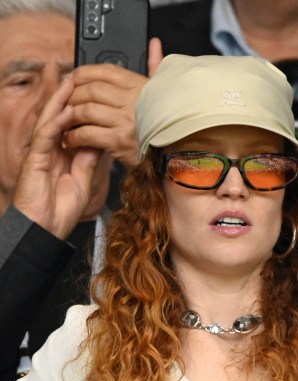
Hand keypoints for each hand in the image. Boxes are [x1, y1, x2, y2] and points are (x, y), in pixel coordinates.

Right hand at [13, 75, 102, 239]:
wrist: (44, 228)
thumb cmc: (62, 209)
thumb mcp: (84, 180)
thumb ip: (90, 159)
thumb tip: (103, 141)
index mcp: (63, 153)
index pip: (74, 124)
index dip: (83, 108)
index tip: (99, 94)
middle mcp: (51, 149)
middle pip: (61, 116)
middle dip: (71, 96)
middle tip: (83, 75)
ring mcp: (41, 152)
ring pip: (51, 119)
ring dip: (61, 100)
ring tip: (72, 81)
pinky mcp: (35, 158)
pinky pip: (46, 136)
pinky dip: (56, 122)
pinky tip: (65, 110)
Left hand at [62, 38, 163, 167]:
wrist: (178, 156)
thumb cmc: (168, 124)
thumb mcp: (164, 91)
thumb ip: (155, 66)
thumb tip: (153, 43)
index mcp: (141, 86)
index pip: (106, 71)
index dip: (84, 72)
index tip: (74, 78)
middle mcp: (133, 102)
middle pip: (90, 90)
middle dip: (73, 95)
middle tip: (66, 102)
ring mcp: (125, 122)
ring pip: (85, 110)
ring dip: (70, 116)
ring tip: (65, 120)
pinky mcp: (119, 142)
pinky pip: (87, 133)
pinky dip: (74, 136)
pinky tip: (72, 139)